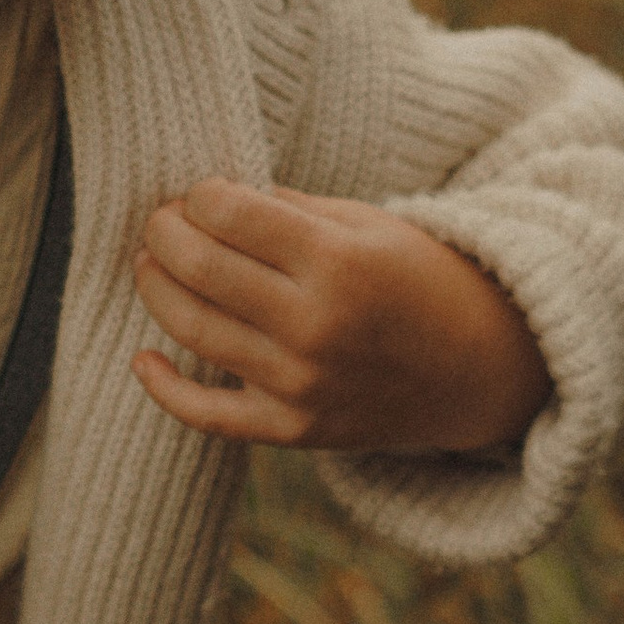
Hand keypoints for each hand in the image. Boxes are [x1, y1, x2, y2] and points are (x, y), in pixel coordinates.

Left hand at [133, 181, 551, 451]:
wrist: (480, 367)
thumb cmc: (417, 279)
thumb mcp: (367, 225)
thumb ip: (287, 210)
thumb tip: (207, 199)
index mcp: (338, 262)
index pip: (230, 215)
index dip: (198, 196)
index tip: (197, 194)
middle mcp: (315, 324)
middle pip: (200, 268)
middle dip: (164, 234)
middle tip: (159, 222)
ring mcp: (301, 383)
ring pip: (193, 330)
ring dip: (156, 289)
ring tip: (150, 264)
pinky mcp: (292, 429)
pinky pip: (206, 414)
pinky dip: (163, 387)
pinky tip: (143, 357)